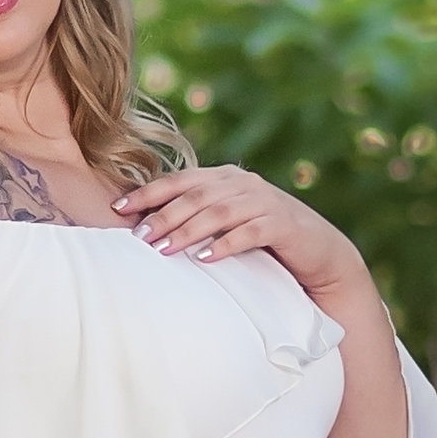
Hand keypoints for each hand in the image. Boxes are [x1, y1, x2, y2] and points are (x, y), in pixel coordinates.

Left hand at [116, 162, 364, 305]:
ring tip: (163, 250)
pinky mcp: (284, 224)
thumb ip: (196, 217)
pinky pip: (251, 232)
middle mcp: (243, 184)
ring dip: (188, 230)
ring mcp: (265, 201)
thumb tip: (143, 230)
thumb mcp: (226, 223)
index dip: (148, 192)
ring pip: (219, 212)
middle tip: (139, 236)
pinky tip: (205, 259)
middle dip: (164, 215)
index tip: (118, 208)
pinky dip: (226, 245)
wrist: (319, 253)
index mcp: (225, 178)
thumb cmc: (263, 240)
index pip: (179, 180)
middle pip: (196, 195)